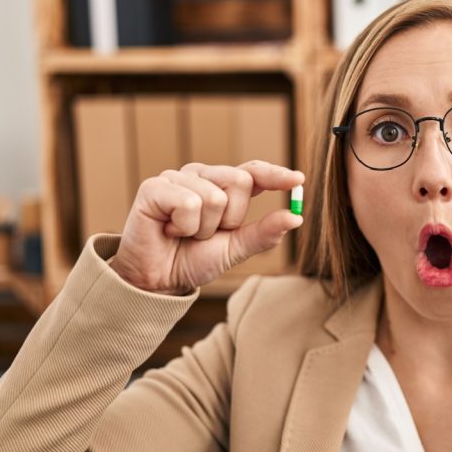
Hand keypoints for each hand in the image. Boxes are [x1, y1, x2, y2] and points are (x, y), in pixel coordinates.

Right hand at [109, 160, 304, 294]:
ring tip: (184, 233)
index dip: (275, 174)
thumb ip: (264, 233)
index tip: (298, 179)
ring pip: (215, 197)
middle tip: (207, 233)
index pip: (253, 171)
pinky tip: (169, 230)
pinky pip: (189, 202)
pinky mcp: (154, 187)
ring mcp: (177, 178)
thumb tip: (296, 217)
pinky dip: (184, 226)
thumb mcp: (236, 249)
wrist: (158, 280)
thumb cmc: (193, 259)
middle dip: (231, 218)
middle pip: (240, 181)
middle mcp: (201, 175)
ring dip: (204, 228)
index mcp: (222, 186)